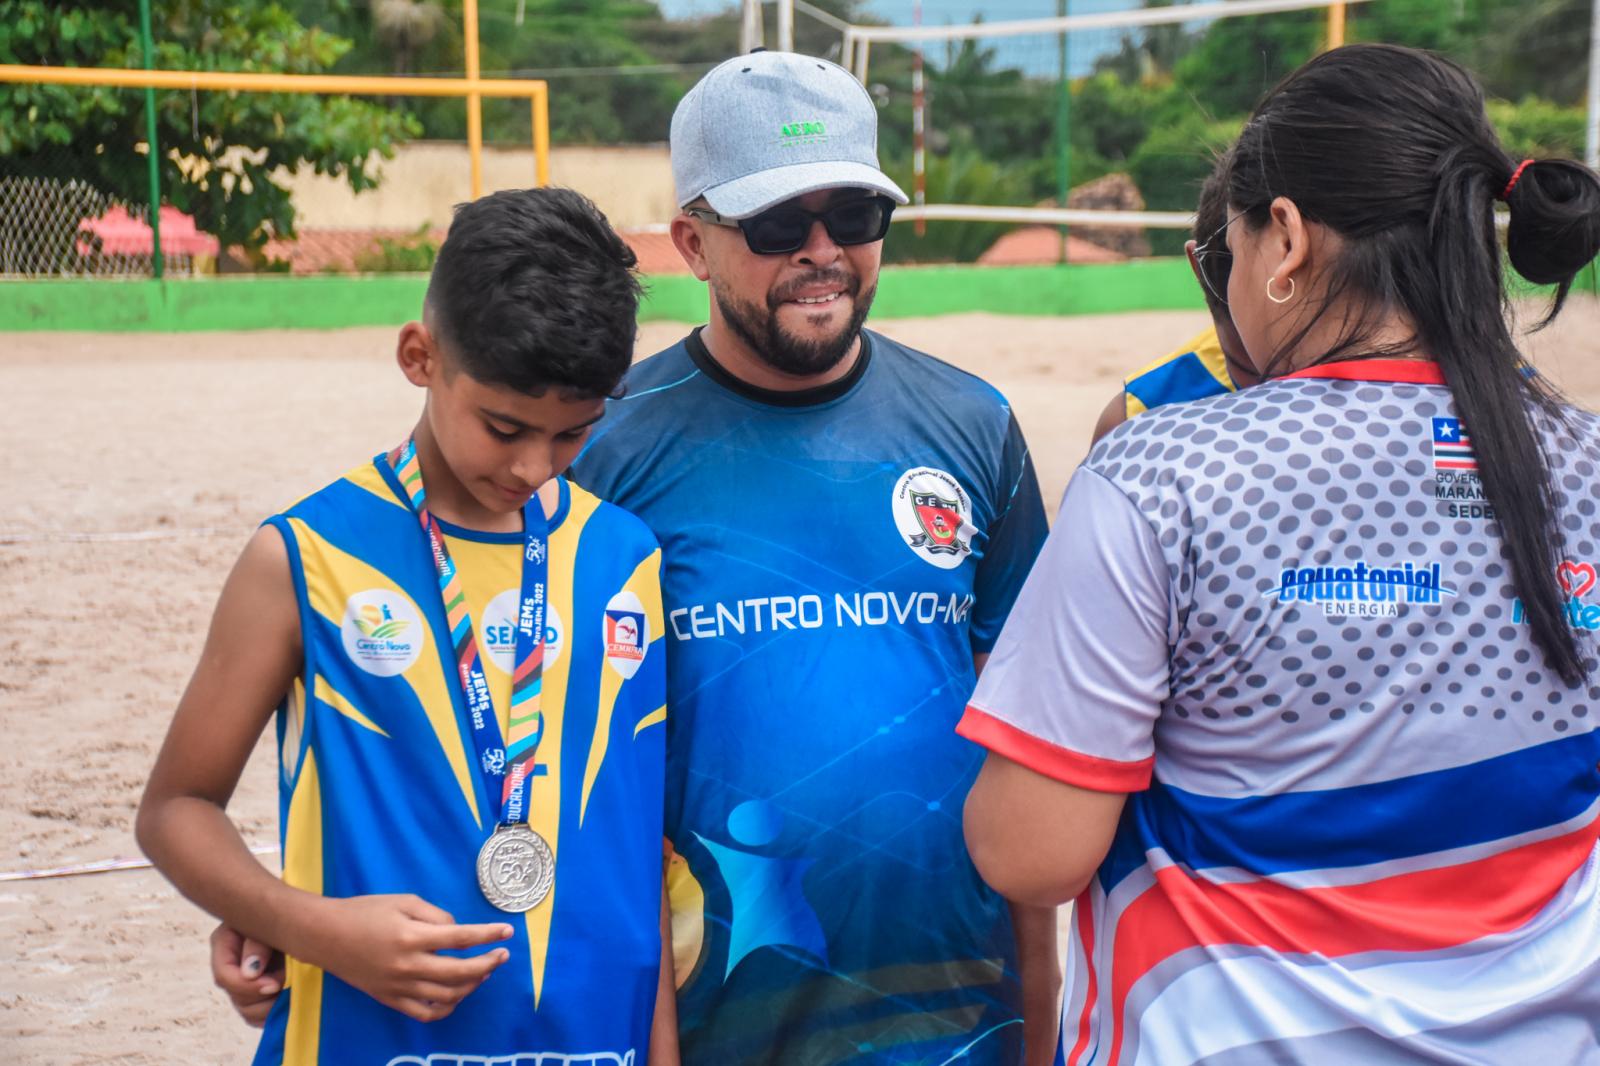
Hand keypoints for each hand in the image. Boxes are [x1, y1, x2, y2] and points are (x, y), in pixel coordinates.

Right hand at [211, 923, 284, 1026]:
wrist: (302, 920)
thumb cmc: (287, 915)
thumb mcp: (270, 922)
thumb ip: (257, 944)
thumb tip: (250, 974)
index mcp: (224, 943)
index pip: (224, 975)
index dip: (247, 986)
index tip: (275, 985)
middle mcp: (228, 964)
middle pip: (236, 996)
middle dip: (263, 995)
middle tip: (289, 982)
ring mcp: (240, 981)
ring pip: (246, 1010)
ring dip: (270, 1006)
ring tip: (291, 988)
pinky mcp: (254, 993)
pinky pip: (256, 1016)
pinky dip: (272, 1014)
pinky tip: (288, 1001)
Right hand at [295, 894, 512, 1022]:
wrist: (325, 935)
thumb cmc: (365, 912)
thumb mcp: (403, 901)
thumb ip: (436, 916)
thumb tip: (458, 931)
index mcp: (412, 936)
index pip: (461, 938)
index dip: (488, 935)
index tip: (508, 931)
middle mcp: (408, 965)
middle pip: (460, 972)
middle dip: (488, 963)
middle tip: (502, 955)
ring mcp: (398, 987)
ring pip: (447, 996)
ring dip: (472, 985)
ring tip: (484, 971)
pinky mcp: (389, 999)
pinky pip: (425, 1013)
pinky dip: (446, 1008)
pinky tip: (458, 995)